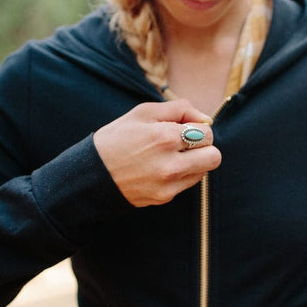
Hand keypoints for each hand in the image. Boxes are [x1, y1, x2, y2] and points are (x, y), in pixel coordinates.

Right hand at [93, 100, 220, 206]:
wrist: (92, 174)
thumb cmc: (116, 139)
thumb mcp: (142, 112)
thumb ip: (179, 109)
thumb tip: (205, 118)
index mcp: (165, 137)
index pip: (207, 132)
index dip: (198, 128)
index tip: (184, 128)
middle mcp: (171, 163)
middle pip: (214, 155)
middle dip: (204, 147)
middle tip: (186, 144)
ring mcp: (169, 184)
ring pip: (205, 171)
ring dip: (195, 161)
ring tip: (172, 156)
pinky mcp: (165, 197)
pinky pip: (189, 183)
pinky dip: (182, 174)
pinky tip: (163, 168)